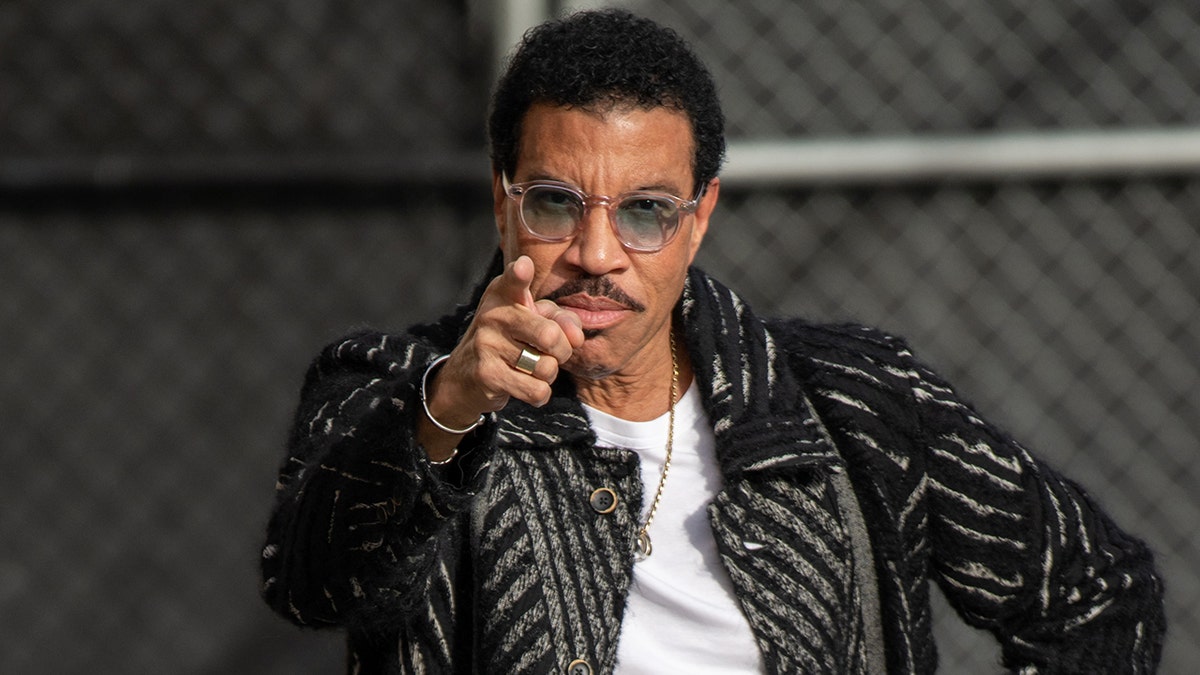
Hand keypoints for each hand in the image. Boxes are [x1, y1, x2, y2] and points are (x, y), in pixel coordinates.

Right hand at [424, 256, 583, 431]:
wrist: (464, 378)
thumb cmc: (509, 341)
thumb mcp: (532, 320)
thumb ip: (561, 320)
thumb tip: (577, 338)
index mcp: (504, 295)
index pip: (513, 280)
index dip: (520, 274)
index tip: (523, 266)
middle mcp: (493, 315)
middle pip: (549, 335)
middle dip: (562, 351)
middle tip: (553, 353)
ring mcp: (487, 345)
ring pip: (546, 367)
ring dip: (548, 374)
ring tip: (533, 369)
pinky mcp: (487, 375)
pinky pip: (536, 390)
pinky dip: (540, 393)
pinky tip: (527, 386)